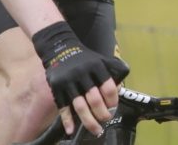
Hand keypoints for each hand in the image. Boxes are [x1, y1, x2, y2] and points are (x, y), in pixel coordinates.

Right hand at [31, 21, 129, 135]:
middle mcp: (82, 74)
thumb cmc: (85, 58)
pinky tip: (71, 130)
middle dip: (103, 114)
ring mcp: (68, 82)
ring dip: (89, 122)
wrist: (59, 47)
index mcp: (96, 67)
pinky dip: (67, 120)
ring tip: (96, 131)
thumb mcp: (101, 59)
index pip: (109, 87)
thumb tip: (120, 90)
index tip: (113, 107)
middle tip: (106, 119)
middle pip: (95, 99)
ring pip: (80, 106)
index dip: (113, 101)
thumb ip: (113, 71)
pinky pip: (63, 107)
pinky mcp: (57, 88)